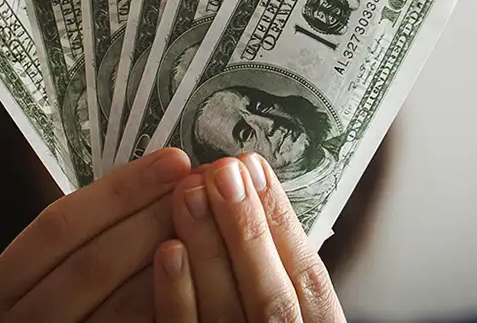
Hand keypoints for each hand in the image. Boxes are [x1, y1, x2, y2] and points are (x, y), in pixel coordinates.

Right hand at [0, 147, 191, 321]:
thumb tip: (154, 176)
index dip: (120, 190)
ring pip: (121, 305)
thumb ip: (78, 238)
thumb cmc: (48, 312)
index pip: (59, 225)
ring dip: (172, 259)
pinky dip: (171, 301)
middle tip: (203, 186)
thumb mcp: (40, 275)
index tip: (173, 161)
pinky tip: (201, 272)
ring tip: (209, 221)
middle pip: (93, 263)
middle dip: (153, 218)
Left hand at [153, 153, 344, 322]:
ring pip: (226, 313)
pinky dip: (177, 296)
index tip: (255, 168)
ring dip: (209, 248)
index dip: (282, 221)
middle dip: (247, 227)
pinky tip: (167, 250)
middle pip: (270, 295)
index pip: (308, 280)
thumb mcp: (286, 312)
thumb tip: (247, 198)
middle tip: (223, 170)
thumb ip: (273, 274)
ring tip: (190, 190)